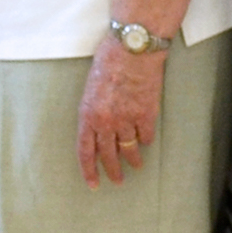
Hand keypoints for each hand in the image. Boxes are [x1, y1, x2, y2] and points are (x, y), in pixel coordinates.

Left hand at [77, 36, 167, 185]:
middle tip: (117, 180)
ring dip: (133, 160)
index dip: (89, 170)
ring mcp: (127, 119)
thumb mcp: (90, 89)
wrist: (132, 49)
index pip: (85, 151)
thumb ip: (93, 111)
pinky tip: (145, 140)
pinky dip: (145, 140)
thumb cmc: (108, 61)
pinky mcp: (146, 115)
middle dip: (113, 171)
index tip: (93, 184)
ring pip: (129, 150)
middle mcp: (106, 121)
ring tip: (135, 166)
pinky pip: (146, 136)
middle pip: (108, 155)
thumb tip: (97, 129)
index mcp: (87, 114)